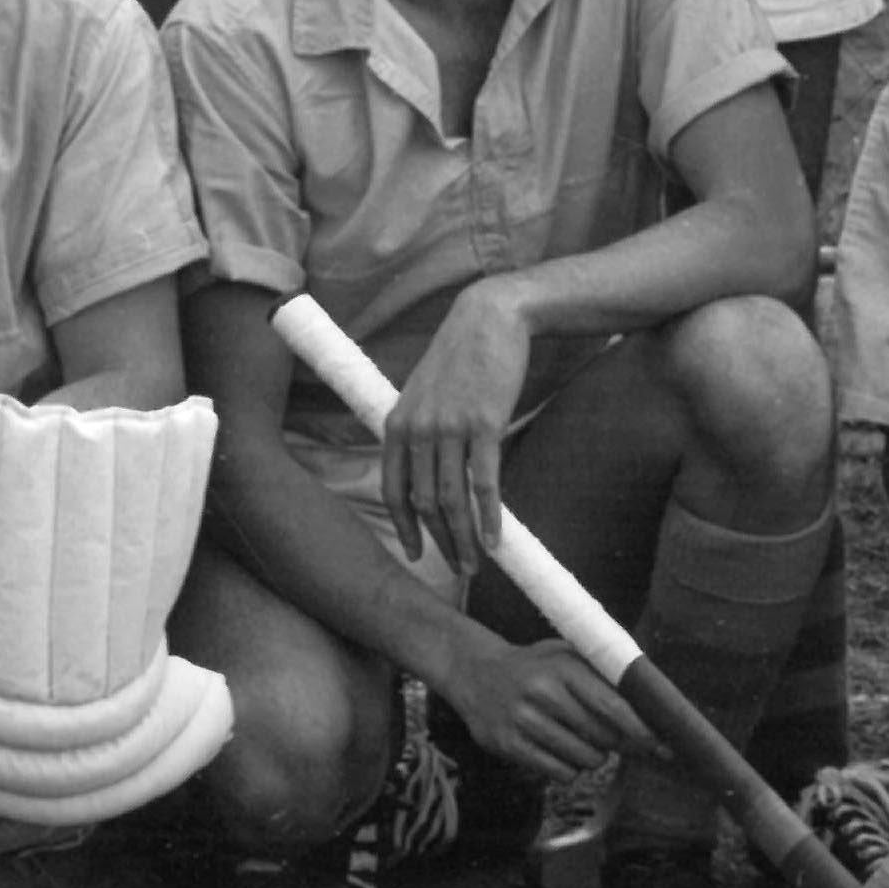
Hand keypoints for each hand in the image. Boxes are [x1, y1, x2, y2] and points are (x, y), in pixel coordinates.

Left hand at [378, 295, 528, 577]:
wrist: (489, 319)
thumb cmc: (459, 358)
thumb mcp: (422, 393)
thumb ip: (417, 431)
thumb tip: (424, 473)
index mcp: (397, 424)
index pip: (393, 490)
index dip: (404, 527)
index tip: (415, 554)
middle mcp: (417, 429)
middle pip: (425, 502)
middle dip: (441, 542)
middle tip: (459, 569)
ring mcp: (449, 428)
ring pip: (453, 500)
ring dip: (464, 539)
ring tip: (476, 563)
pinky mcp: (483, 425)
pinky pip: (484, 483)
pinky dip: (489, 517)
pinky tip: (496, 540)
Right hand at [429, 627, 646, 789]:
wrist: (475, 673)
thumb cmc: (535, 666)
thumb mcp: (566, 655)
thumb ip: (605, 676)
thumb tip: (652, 708)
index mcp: (562, 666)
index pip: (612, 706)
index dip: (640, 729)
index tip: (660, 744)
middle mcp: (541, 692)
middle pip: (603, 737)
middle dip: (615, 743)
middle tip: (608, 735)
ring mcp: (523, 720)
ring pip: (584, 759)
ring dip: (591, 756)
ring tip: (576, 738)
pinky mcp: (508, 746)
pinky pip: (560, 773)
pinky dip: (568, 768)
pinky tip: (556, 749)